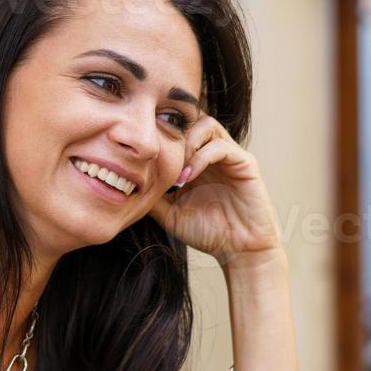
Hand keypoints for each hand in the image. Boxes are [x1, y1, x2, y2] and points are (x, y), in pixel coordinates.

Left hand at [147, 114, 282, 262]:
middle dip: (173, 135)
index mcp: (196, 160)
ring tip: (176, 171)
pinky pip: (221, 147)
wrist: (238, 251)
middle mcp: (213, 152)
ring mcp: (230, 155)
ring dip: (186, 144)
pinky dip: (200, 158)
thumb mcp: (169, 213)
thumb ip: (153, 196)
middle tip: (160, 160)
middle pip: (192, 119)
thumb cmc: (207, 232)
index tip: (144, 157)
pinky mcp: (245, 163)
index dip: (160, 136)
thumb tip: (126, 185)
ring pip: (207, 125)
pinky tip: (187, 178)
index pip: (178, 130)